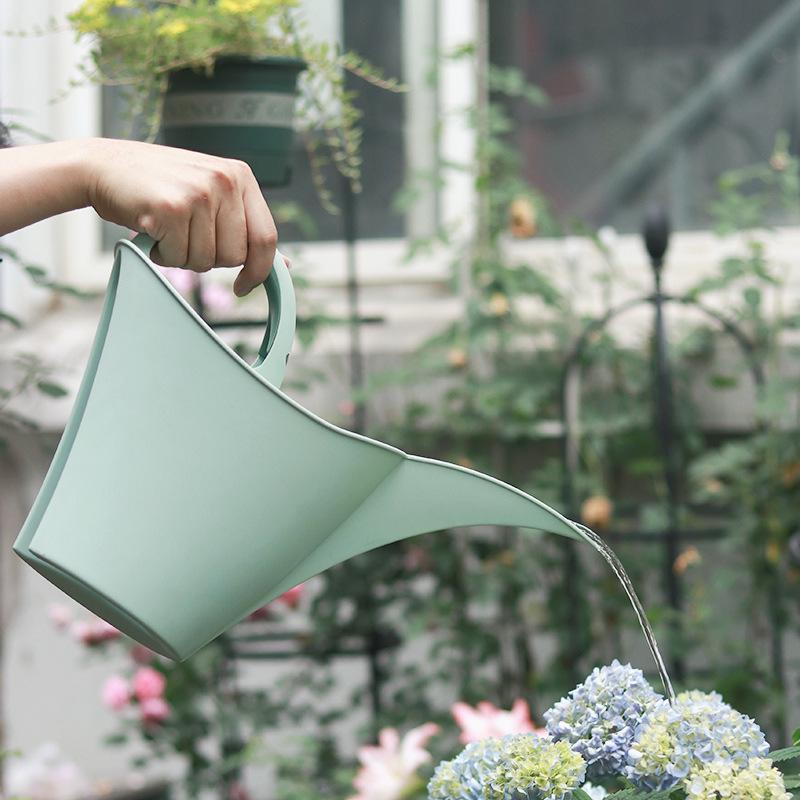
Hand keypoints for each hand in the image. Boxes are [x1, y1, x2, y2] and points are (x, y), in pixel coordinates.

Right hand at [83, 139, 276, 295]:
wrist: (103, 166)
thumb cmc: (160, 186)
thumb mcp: (211, 195)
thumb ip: (245, 226)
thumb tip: (285, 265)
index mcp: (240, 176)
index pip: (266, 237)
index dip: (259, 271)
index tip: (245, 287)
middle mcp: (224, 180)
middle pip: (235, 256)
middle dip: (210, 259)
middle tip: (186, 236)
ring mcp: (198, 193)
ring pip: (207, 261)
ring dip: (183, 257)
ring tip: (167, 229)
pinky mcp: (171, 208)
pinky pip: (178, 258)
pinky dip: (163, 255)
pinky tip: (152, 229)